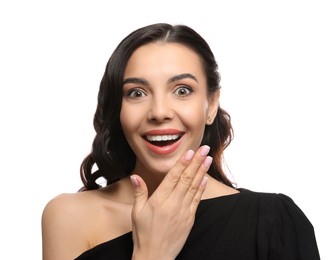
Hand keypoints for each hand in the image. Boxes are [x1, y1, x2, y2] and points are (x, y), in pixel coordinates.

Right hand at [130, 145, 211, 259]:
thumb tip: (135, 176)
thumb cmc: (143, 234)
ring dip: (202, 172)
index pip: (173, 177)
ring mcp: (183, 211)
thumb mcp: (136, 212)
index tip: (190, 152)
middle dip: (196, 162)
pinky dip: (202, 188)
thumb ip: (139, 192)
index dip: (182, 163)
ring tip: (207, 159)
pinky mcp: (189, 219)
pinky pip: (197, 200)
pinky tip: (205, 179)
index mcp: (159, 200)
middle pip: (187, 178)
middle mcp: (173, 204)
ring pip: (194, 187)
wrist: (155, 256)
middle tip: (204, 149)